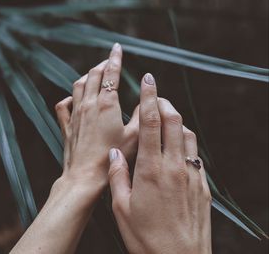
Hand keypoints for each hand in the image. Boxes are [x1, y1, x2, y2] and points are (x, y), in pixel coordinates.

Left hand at [11, 44, 139, 253]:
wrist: (85, 177)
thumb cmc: (112, 157)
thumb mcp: (135, 137)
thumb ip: (143, 116)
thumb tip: (148, 102)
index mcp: (106, 104)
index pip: (111, 73)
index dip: (115, 58)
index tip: (117, 47)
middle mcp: (88, 105)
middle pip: (93, 75)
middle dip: (102, 64)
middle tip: (109, 60)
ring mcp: (75, 115)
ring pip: (78, 86)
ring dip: (86, 76)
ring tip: (94, 74)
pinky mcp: (67, 126)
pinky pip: (63, 106)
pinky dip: (69, 98)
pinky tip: (73, 99)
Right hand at [108, 73, 211, 253]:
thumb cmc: (146, 237)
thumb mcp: (122, 208)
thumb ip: (117, 176)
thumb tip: (115, 154)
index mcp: (151, 170)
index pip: (151, 123)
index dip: (149, 98)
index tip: (149, 80)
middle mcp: (174, 167)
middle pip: (173, 122)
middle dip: (164, 103)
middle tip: (155, 96)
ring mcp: (191, 175)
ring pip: (188, 135)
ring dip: (177, 120)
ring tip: (165, 118)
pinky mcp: (202, 186)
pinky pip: (195, 154)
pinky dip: (186, 142)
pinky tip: (177, 147)